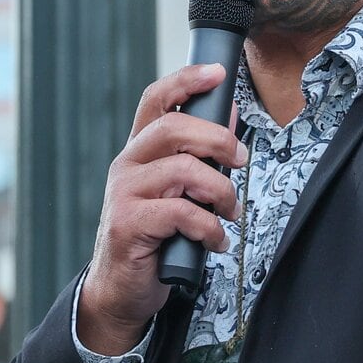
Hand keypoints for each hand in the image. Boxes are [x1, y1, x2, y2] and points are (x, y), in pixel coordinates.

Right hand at [79, 64, 247, 355]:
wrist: (122, 290)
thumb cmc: (156, 238)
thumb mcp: (179, 192)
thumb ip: (199, 157)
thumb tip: (231, 116)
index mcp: (140, 152)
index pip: (156, 100)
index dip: (186, 80)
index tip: (218, 72)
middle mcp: (127, 165)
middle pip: (174, 128)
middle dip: (218, 140)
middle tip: (240, 161)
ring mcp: (124, 193)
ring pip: (183, 170)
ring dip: (220, 192)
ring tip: (229, 213)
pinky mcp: (129, 224)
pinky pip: (181, 213)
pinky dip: (209, 228)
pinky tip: (215, 241)